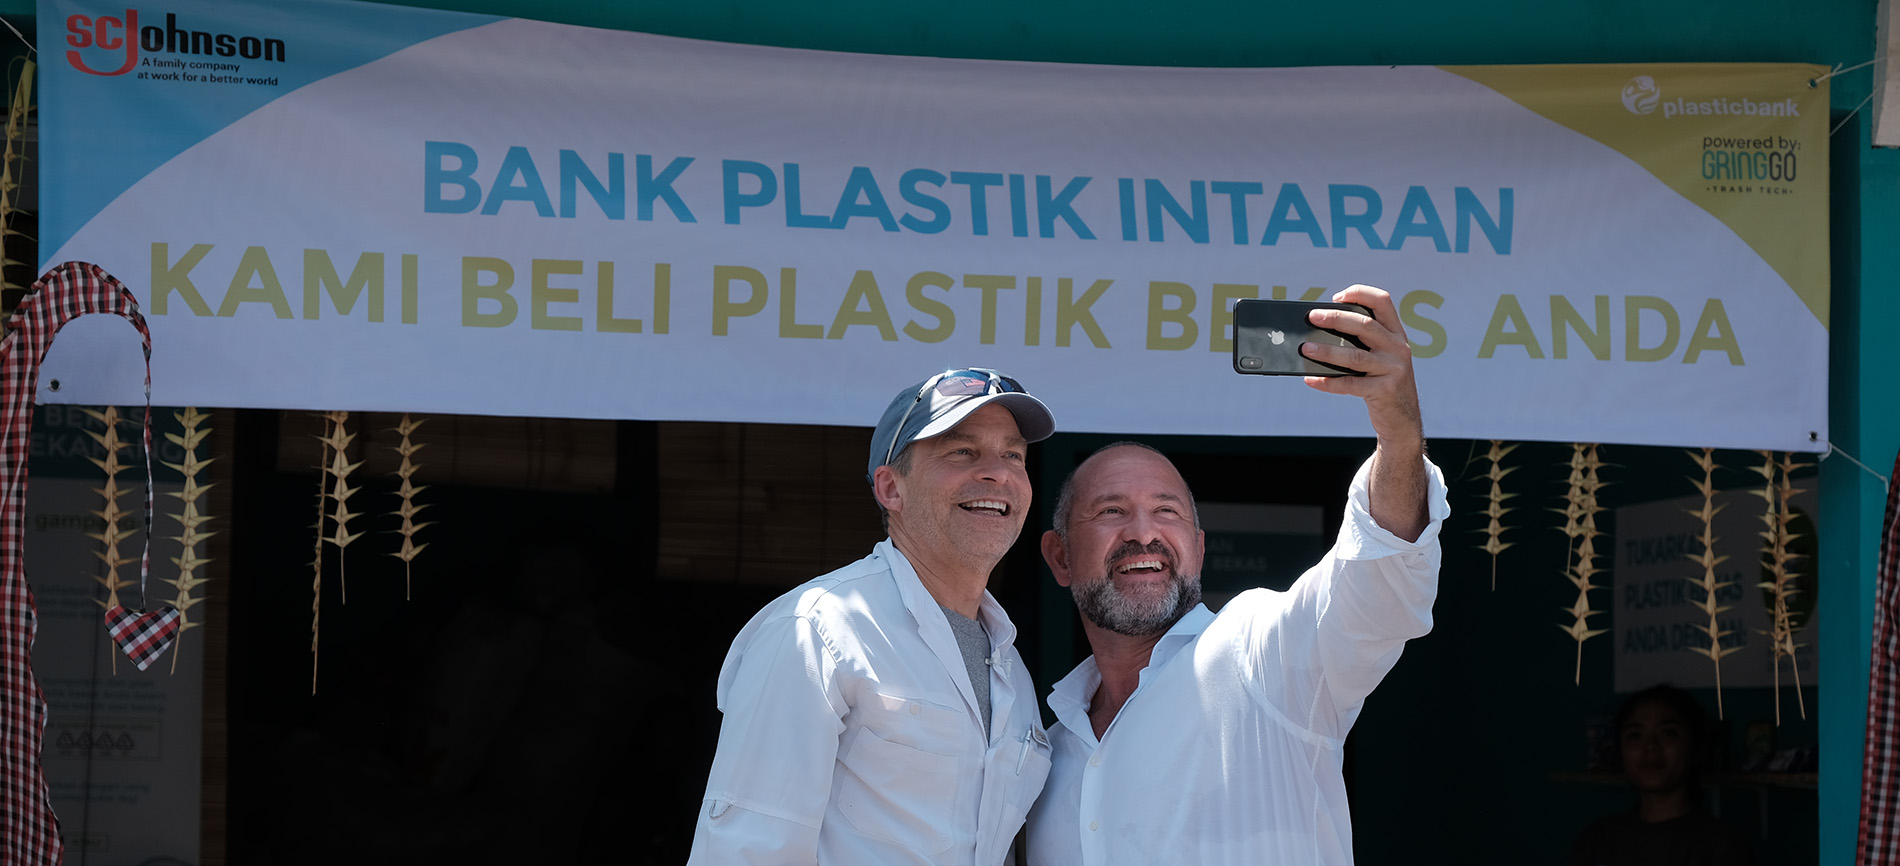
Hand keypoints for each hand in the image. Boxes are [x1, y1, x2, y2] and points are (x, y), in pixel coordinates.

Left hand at [1299, 284, 1423, 456]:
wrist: (1403, 418)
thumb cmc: (1383, 382)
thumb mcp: (1381, 357)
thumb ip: (1362, 342)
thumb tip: (1320, 331)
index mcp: (1396, 333)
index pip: (1383, 301)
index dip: (1360, 293)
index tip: (1337, 297)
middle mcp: (1398, 347)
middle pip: (1365, 325)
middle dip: (1336, 319)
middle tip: (1313, 317)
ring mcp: (1394, 369)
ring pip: (1355, 356)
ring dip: (1327, 351)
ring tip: (1306, 348)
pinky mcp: (1385, 391)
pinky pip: (1350, 384)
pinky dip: (1328, 382)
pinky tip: (1311, 379)